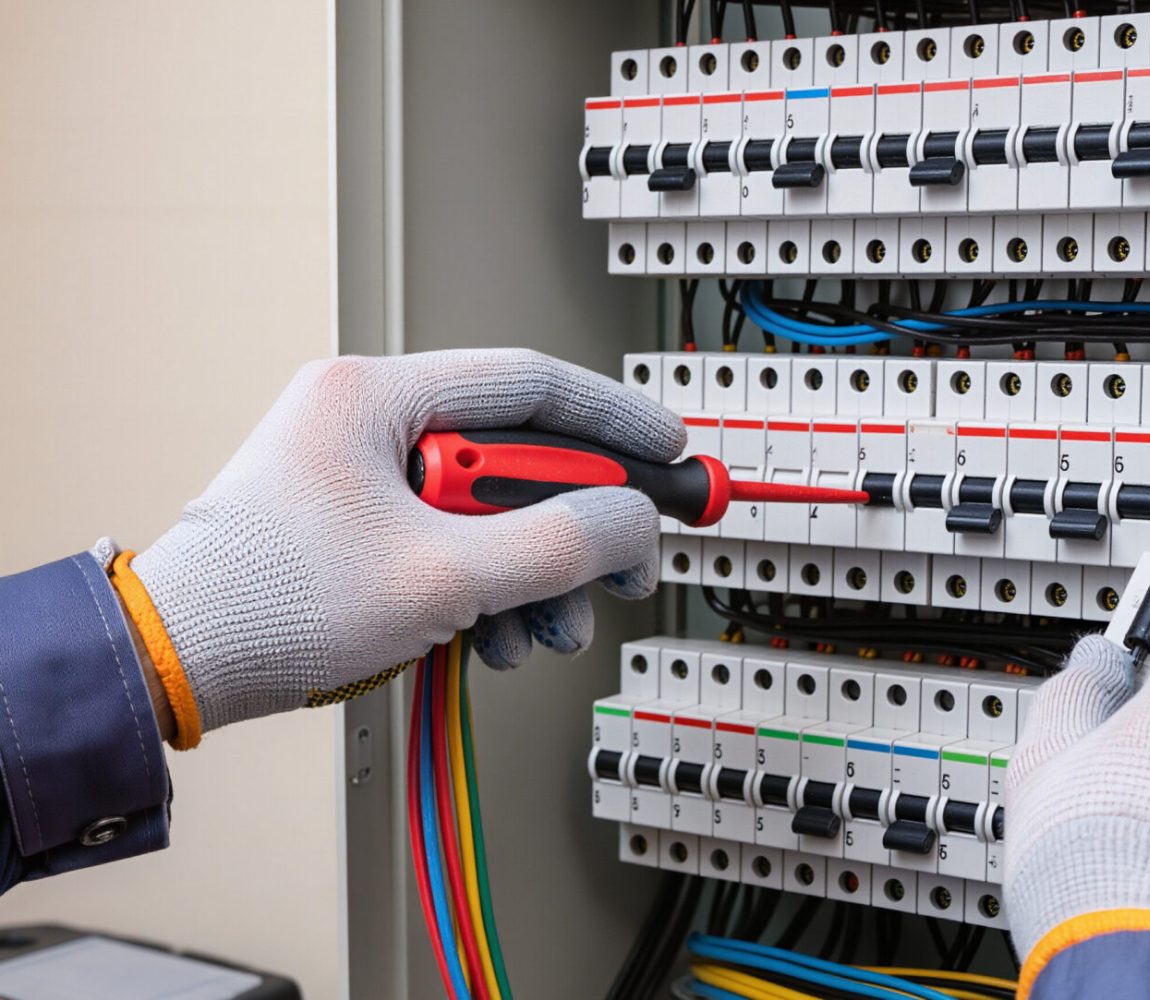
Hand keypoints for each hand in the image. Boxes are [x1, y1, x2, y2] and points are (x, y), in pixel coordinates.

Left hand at [126, 349, 684, 739]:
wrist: (178, 667)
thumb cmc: (269, 604)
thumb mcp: (443, 575)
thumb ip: (556, 541)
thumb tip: (631, 520)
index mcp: (376, 397)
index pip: (528, 383)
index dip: (612, 416)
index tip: (667, 445)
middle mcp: (369, 422)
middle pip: (515, 458)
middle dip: (572, 527)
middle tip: (621, 567)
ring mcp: (362, 475)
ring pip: (488, 510)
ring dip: (531, 574)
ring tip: (542, 631)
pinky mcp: (360, 524)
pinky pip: (452, 542)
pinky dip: (485, 588)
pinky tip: (489, 637)